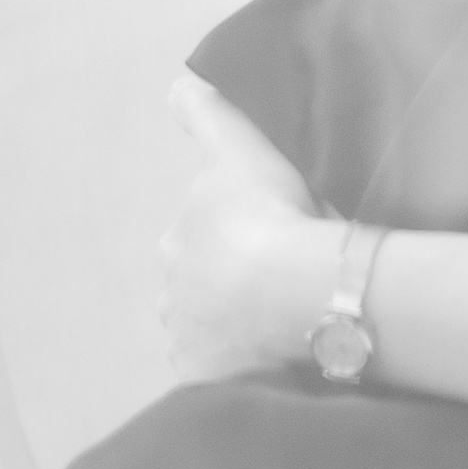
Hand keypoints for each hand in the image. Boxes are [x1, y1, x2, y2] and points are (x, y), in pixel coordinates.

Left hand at [156, 74, 332, 383]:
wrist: (294, 290)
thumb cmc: (267, 213)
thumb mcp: (238, 147)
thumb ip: (207, 115)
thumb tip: (177, 85)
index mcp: (177, 242)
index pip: (196, 240)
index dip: (229, 238)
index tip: (264, 236)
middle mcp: (172, 296)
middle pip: (200, 290)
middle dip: (228, 287)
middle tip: (279, 281)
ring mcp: (191, 344)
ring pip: (211, 334)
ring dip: (236, 329)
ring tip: (284, 325)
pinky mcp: (212, 384)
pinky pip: (227, 376)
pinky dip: (245, 369)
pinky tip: (278, 361)